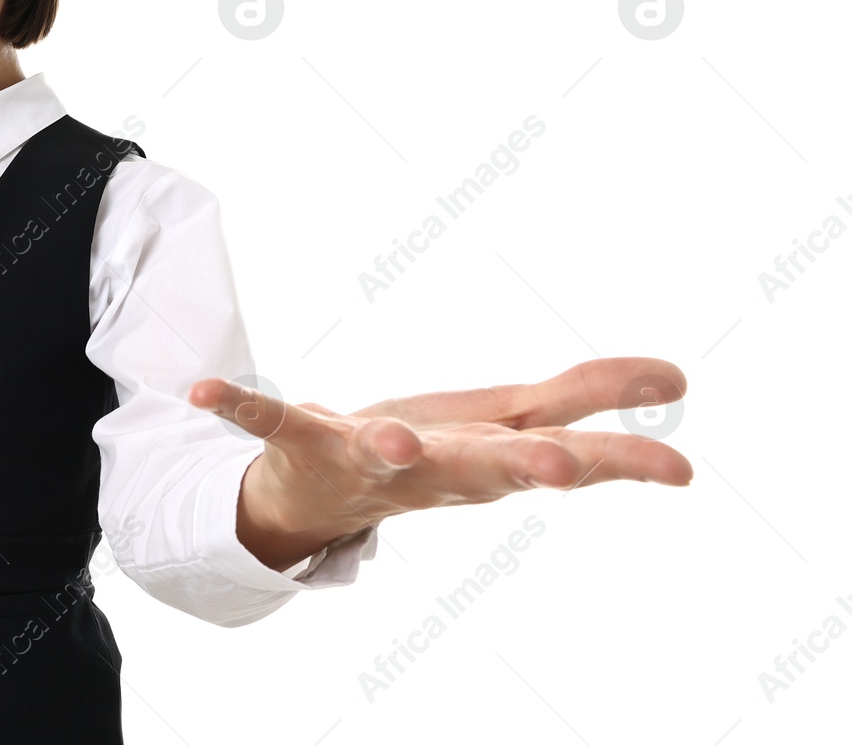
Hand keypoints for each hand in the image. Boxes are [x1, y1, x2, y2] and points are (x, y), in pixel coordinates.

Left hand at [187, 357, 692, 567]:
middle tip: (560, 470)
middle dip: (520, 467)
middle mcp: (432, 465)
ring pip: (382, 455)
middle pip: (482, 467)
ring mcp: (362, 455)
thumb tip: (679, 379)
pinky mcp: (299, 438)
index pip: (565, 455)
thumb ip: (588, 397)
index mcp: (485, 455)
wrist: (319, 500)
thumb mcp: (509, 422)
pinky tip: (199, 390)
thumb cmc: (425, 455)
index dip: (619, 460)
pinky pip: (264, 419)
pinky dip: (235, 405)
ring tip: (392, 439)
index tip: (681, 470)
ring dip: (390, 449)